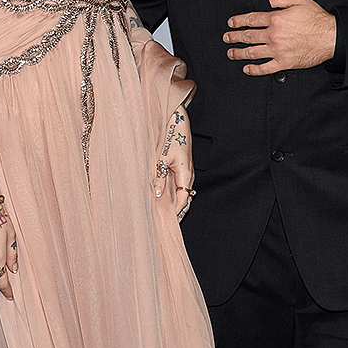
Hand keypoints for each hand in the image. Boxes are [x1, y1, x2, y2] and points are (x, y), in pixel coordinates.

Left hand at [155, 103, 195, 221]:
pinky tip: (167, 200)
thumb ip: (159, 178)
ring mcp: (187, 173)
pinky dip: (176, 195)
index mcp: (186, 174)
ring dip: (177, 204)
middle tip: (169, 223)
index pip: (183, 198)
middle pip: (186, 198)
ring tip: (167, 215)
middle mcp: (189, 175)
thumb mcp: (162, 159)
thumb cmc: (171, 138)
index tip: (169, 220)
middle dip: (178, 211)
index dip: (177, 210)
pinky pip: (181, 186)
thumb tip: (158, 194)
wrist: (177, 124)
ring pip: (183, 193)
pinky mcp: (183, 170)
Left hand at [224, 0, 336, 74]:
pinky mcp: (284, 63)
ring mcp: (277, 51)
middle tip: (226, 38)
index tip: (231, 23)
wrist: (330, 37)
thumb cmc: (317, 20)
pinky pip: (265, 68)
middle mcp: (273, 36)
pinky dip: (254, 70)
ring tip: (231, 53)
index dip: (238, 21)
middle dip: (234, 37)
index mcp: (275, 19)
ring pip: (252, 52)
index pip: (251, 20)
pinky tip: (247, 69)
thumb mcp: (299, 0)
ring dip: (239, 53)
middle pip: (248, 36)